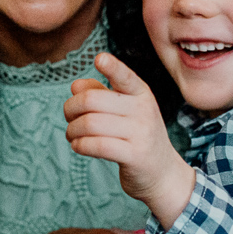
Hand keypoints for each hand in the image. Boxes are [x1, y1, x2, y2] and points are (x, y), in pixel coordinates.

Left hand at [65, 53, 195, 225]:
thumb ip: (101, 95)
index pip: (125, 76)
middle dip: (71, 108)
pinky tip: (78, 146)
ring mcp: (141, 133)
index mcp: (141, 94)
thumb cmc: (138, 138)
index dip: (112, 66)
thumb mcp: (125, 112)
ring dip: (72, 130)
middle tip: (69, 118)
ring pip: (90, 124)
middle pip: (92, 100)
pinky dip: (80, 145)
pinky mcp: (135, 156)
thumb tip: (76, 86)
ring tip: (72, 135)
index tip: (99, 59)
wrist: (163, 174)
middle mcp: (143, 110)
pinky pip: (96, 145)